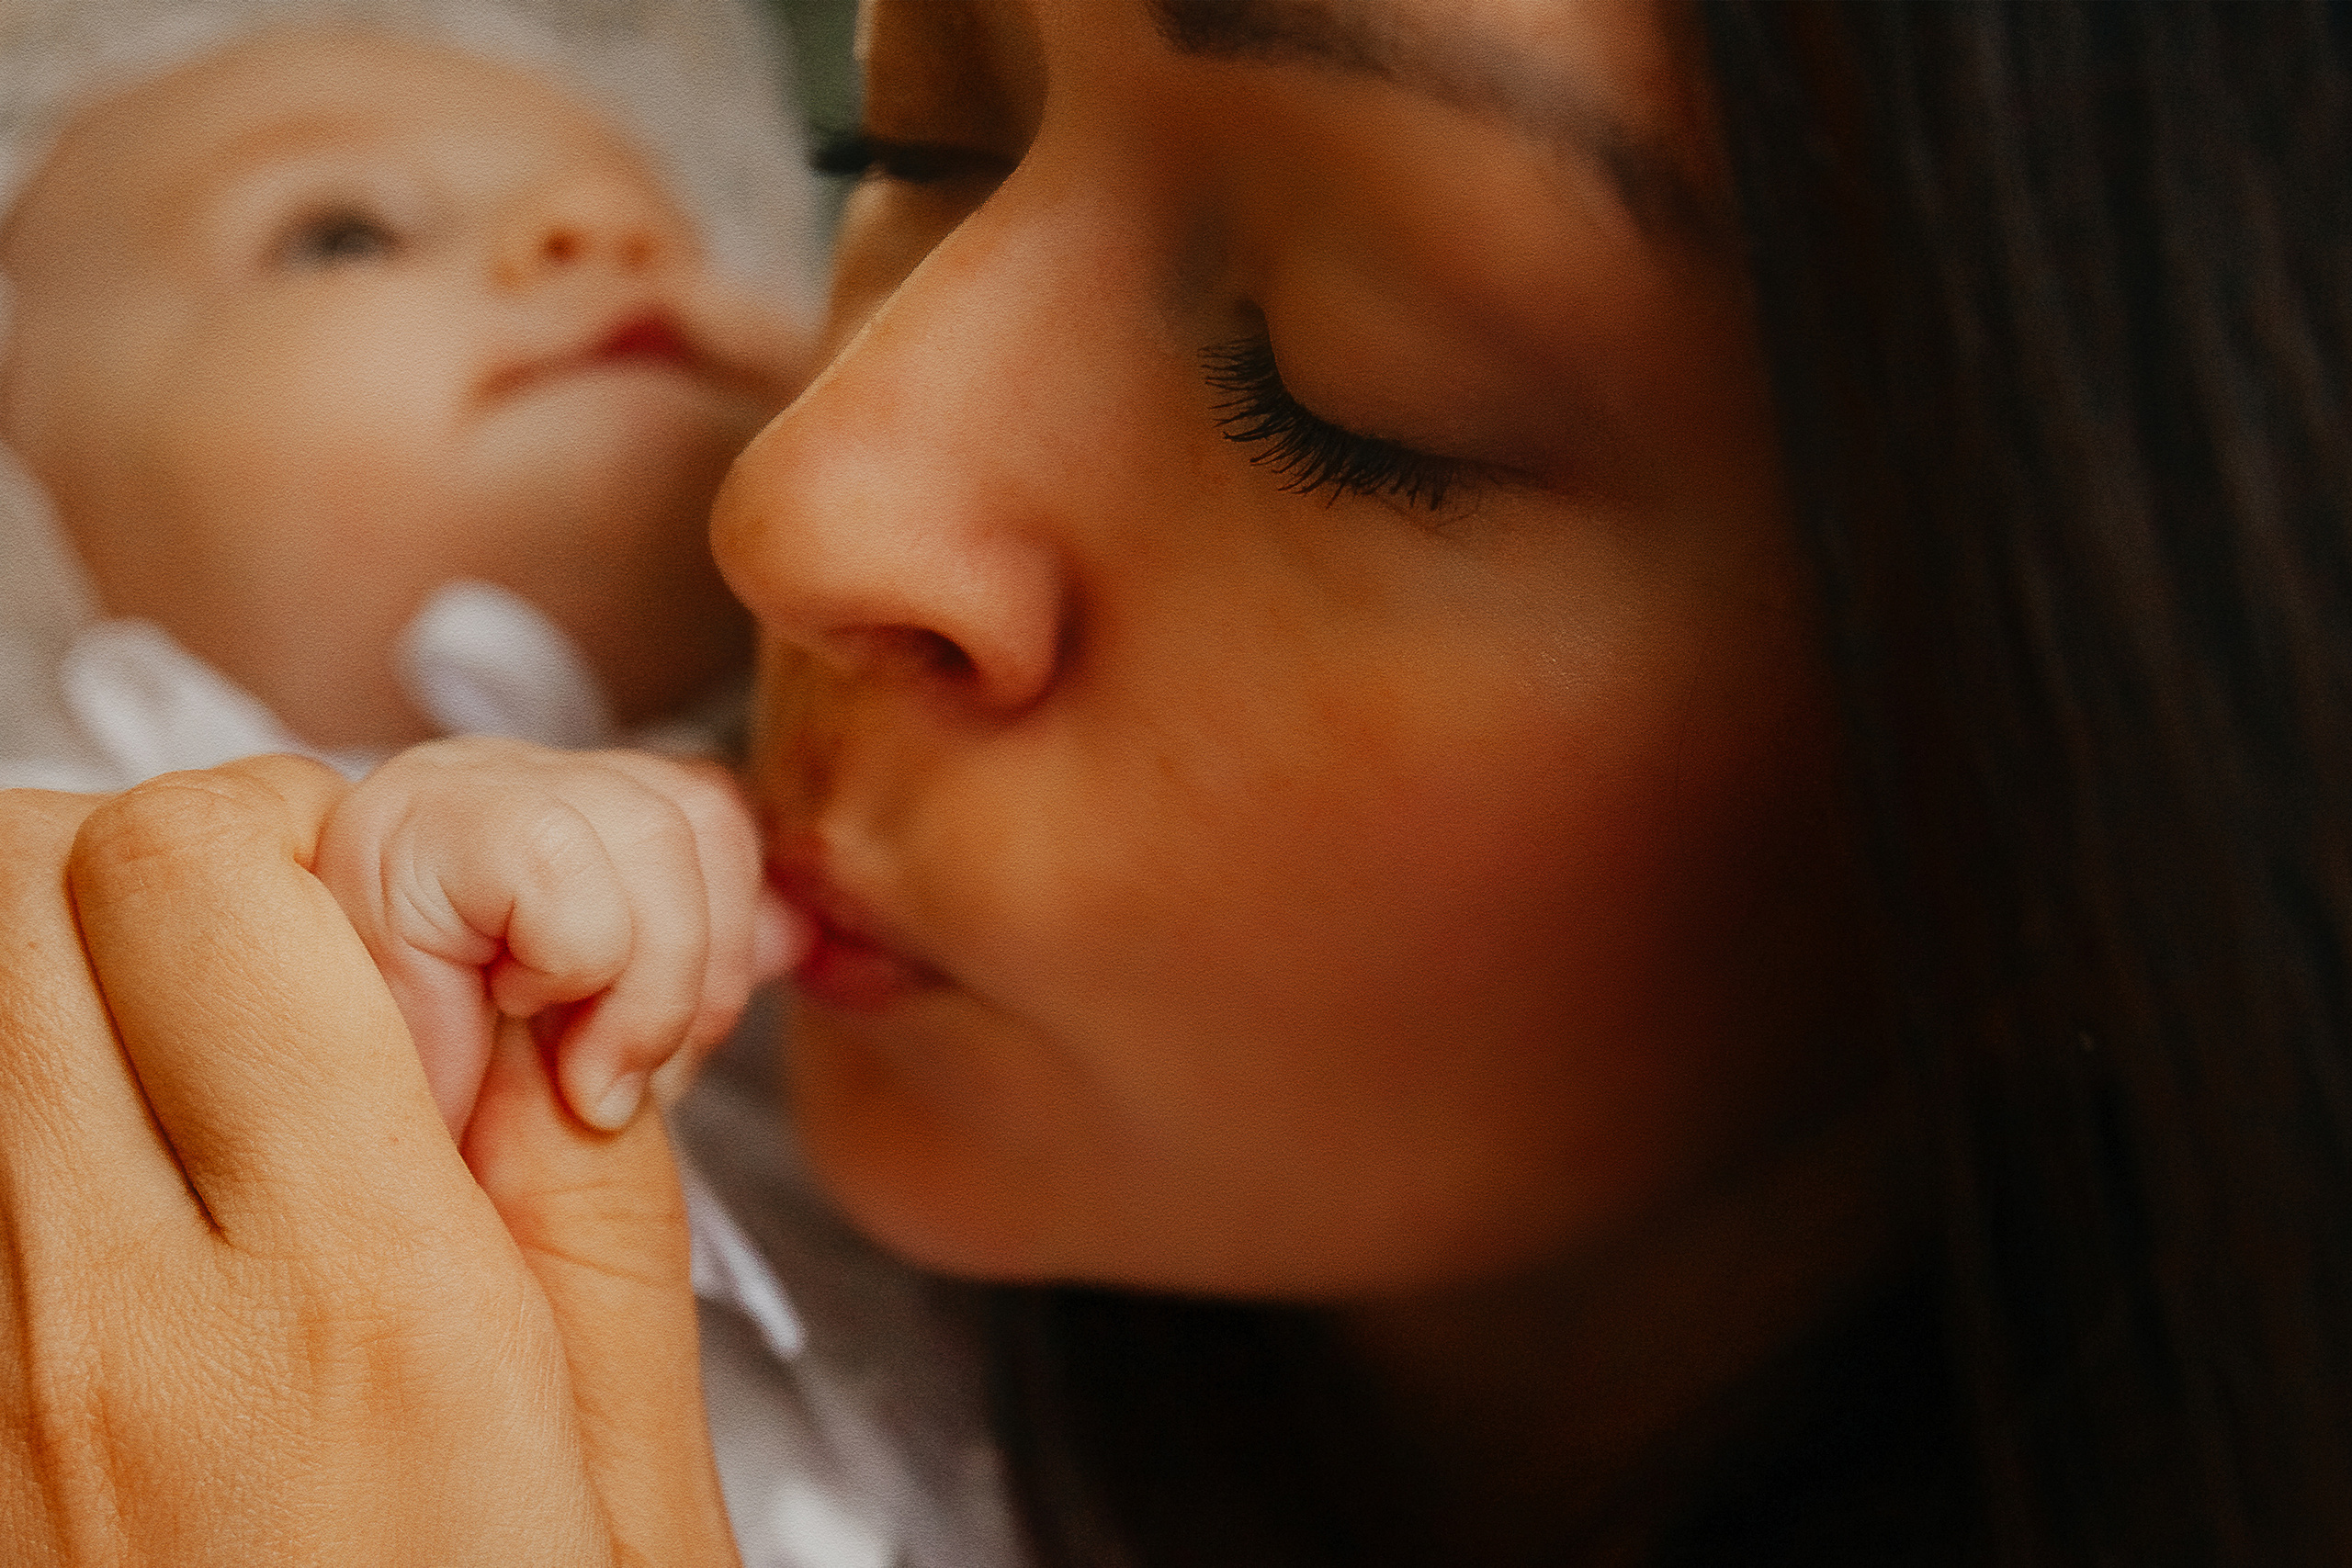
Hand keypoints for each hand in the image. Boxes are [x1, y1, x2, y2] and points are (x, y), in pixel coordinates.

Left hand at [0, 758, 741, 1566]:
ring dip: (68, 961)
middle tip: (299, 957)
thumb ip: (585, 1193)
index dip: (327, 828)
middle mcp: (100, 1325)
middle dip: (174, 853)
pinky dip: (15, 1100)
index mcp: (349, 1310)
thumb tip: (541, 985)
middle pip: (18, 871)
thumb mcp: (628, 1477)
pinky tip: (120, 1181)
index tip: (417, 927)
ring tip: (204, 1059)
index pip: (216, 869)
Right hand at [314, 737, 789, 1137]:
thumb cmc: (485, 1148)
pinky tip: (495, 1021)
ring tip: (565, 1068)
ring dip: (637, 990)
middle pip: (696, 808)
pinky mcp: (397, 833)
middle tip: (613, 1079)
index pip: (709, 808)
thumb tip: (797, 931)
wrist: (375, 1228)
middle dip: (691, 977)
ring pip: (654, 828)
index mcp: (542, 811)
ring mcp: (436, 792)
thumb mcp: (620, 1046)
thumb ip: (702, 970)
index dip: (722, 941)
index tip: (660, 1057)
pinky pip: (563, 867)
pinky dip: (566, 968)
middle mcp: (486, 779)